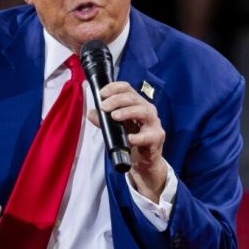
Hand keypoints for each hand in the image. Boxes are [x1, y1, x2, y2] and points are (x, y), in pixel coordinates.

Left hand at [87, 82, 167, 201]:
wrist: (144, 160)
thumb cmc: (132, 139)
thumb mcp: (116, 128)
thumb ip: (103, 120)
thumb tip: (91, 113)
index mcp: (137, 104)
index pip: (127, 88)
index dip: (114, 88)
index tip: (101, 93)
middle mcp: (147, 110)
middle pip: (133, 98)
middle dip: (117, 100)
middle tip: (104, 106)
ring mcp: (154, 123)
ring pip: (143, 112)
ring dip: (127, 112)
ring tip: (114, 116)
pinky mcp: (157, 138)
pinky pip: (149, 136)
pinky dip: (139, 137)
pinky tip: (130, 138)